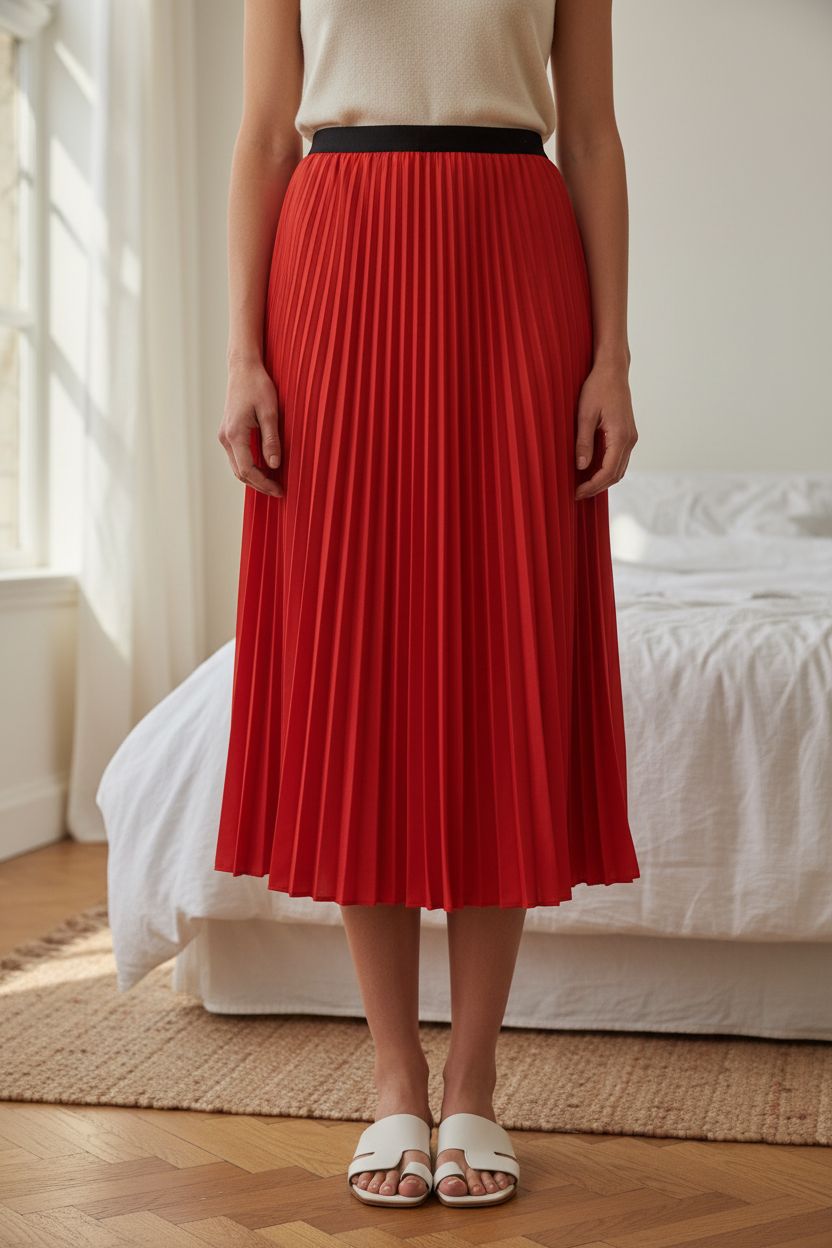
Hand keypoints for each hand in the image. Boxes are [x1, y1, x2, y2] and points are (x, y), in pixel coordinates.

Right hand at [218, 356, 283, 497]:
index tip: (280, 490)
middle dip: (260, 485)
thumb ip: (271, 440)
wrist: (243, 369)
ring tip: (274, 483)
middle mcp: (226, 438)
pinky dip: (250, 467)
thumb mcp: (270, 412)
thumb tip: (274, 466)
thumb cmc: (258, 386)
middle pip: (240, 473)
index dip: (264, 484)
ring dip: (255, 477)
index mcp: (235, 434)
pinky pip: (237, 457)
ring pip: (237, 467)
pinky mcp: (228, 433)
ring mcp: (225, 436)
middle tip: (279, 491)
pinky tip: (266, 468)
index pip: (247, 470)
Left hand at [574, 361, 637, 500]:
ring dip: (602, 480)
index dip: (592, 486)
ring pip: (619, 469)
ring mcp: (631, 437)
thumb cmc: (597, 388)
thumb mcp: (584, 414)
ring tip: (582, 485)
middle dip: (597, 487)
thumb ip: (583, 442)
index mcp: (620, 436)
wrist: (612, 370)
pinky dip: (606, 469)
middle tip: (576, 494)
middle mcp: (630, 439)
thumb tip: (581, 467)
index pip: (608, 472)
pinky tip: (590, 470)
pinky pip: (619, 459)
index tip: (576, 493)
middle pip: (616, 475)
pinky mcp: (627, 434)